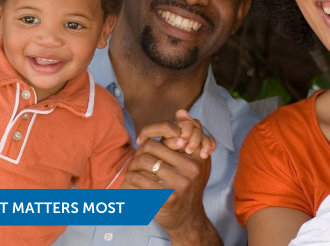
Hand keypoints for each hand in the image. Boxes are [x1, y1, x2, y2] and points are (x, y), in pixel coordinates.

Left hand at [123, 115, 220, 244]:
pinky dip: (132, 180)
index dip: (153, 132)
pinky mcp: (169, 197)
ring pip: (145, 161)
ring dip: (133, 166)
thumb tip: (181, 111)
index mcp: (198, 155)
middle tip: (135, 160)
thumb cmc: (187, 187)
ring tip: (132, 171)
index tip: (142, 141)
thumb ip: (188, 136)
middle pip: (153, 146)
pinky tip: (132, 183)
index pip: (172, 130)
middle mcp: (193, 167)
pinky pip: (141, 180)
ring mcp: (182, 182)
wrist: (188, 218)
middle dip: (139, 152)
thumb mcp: (193, 160)